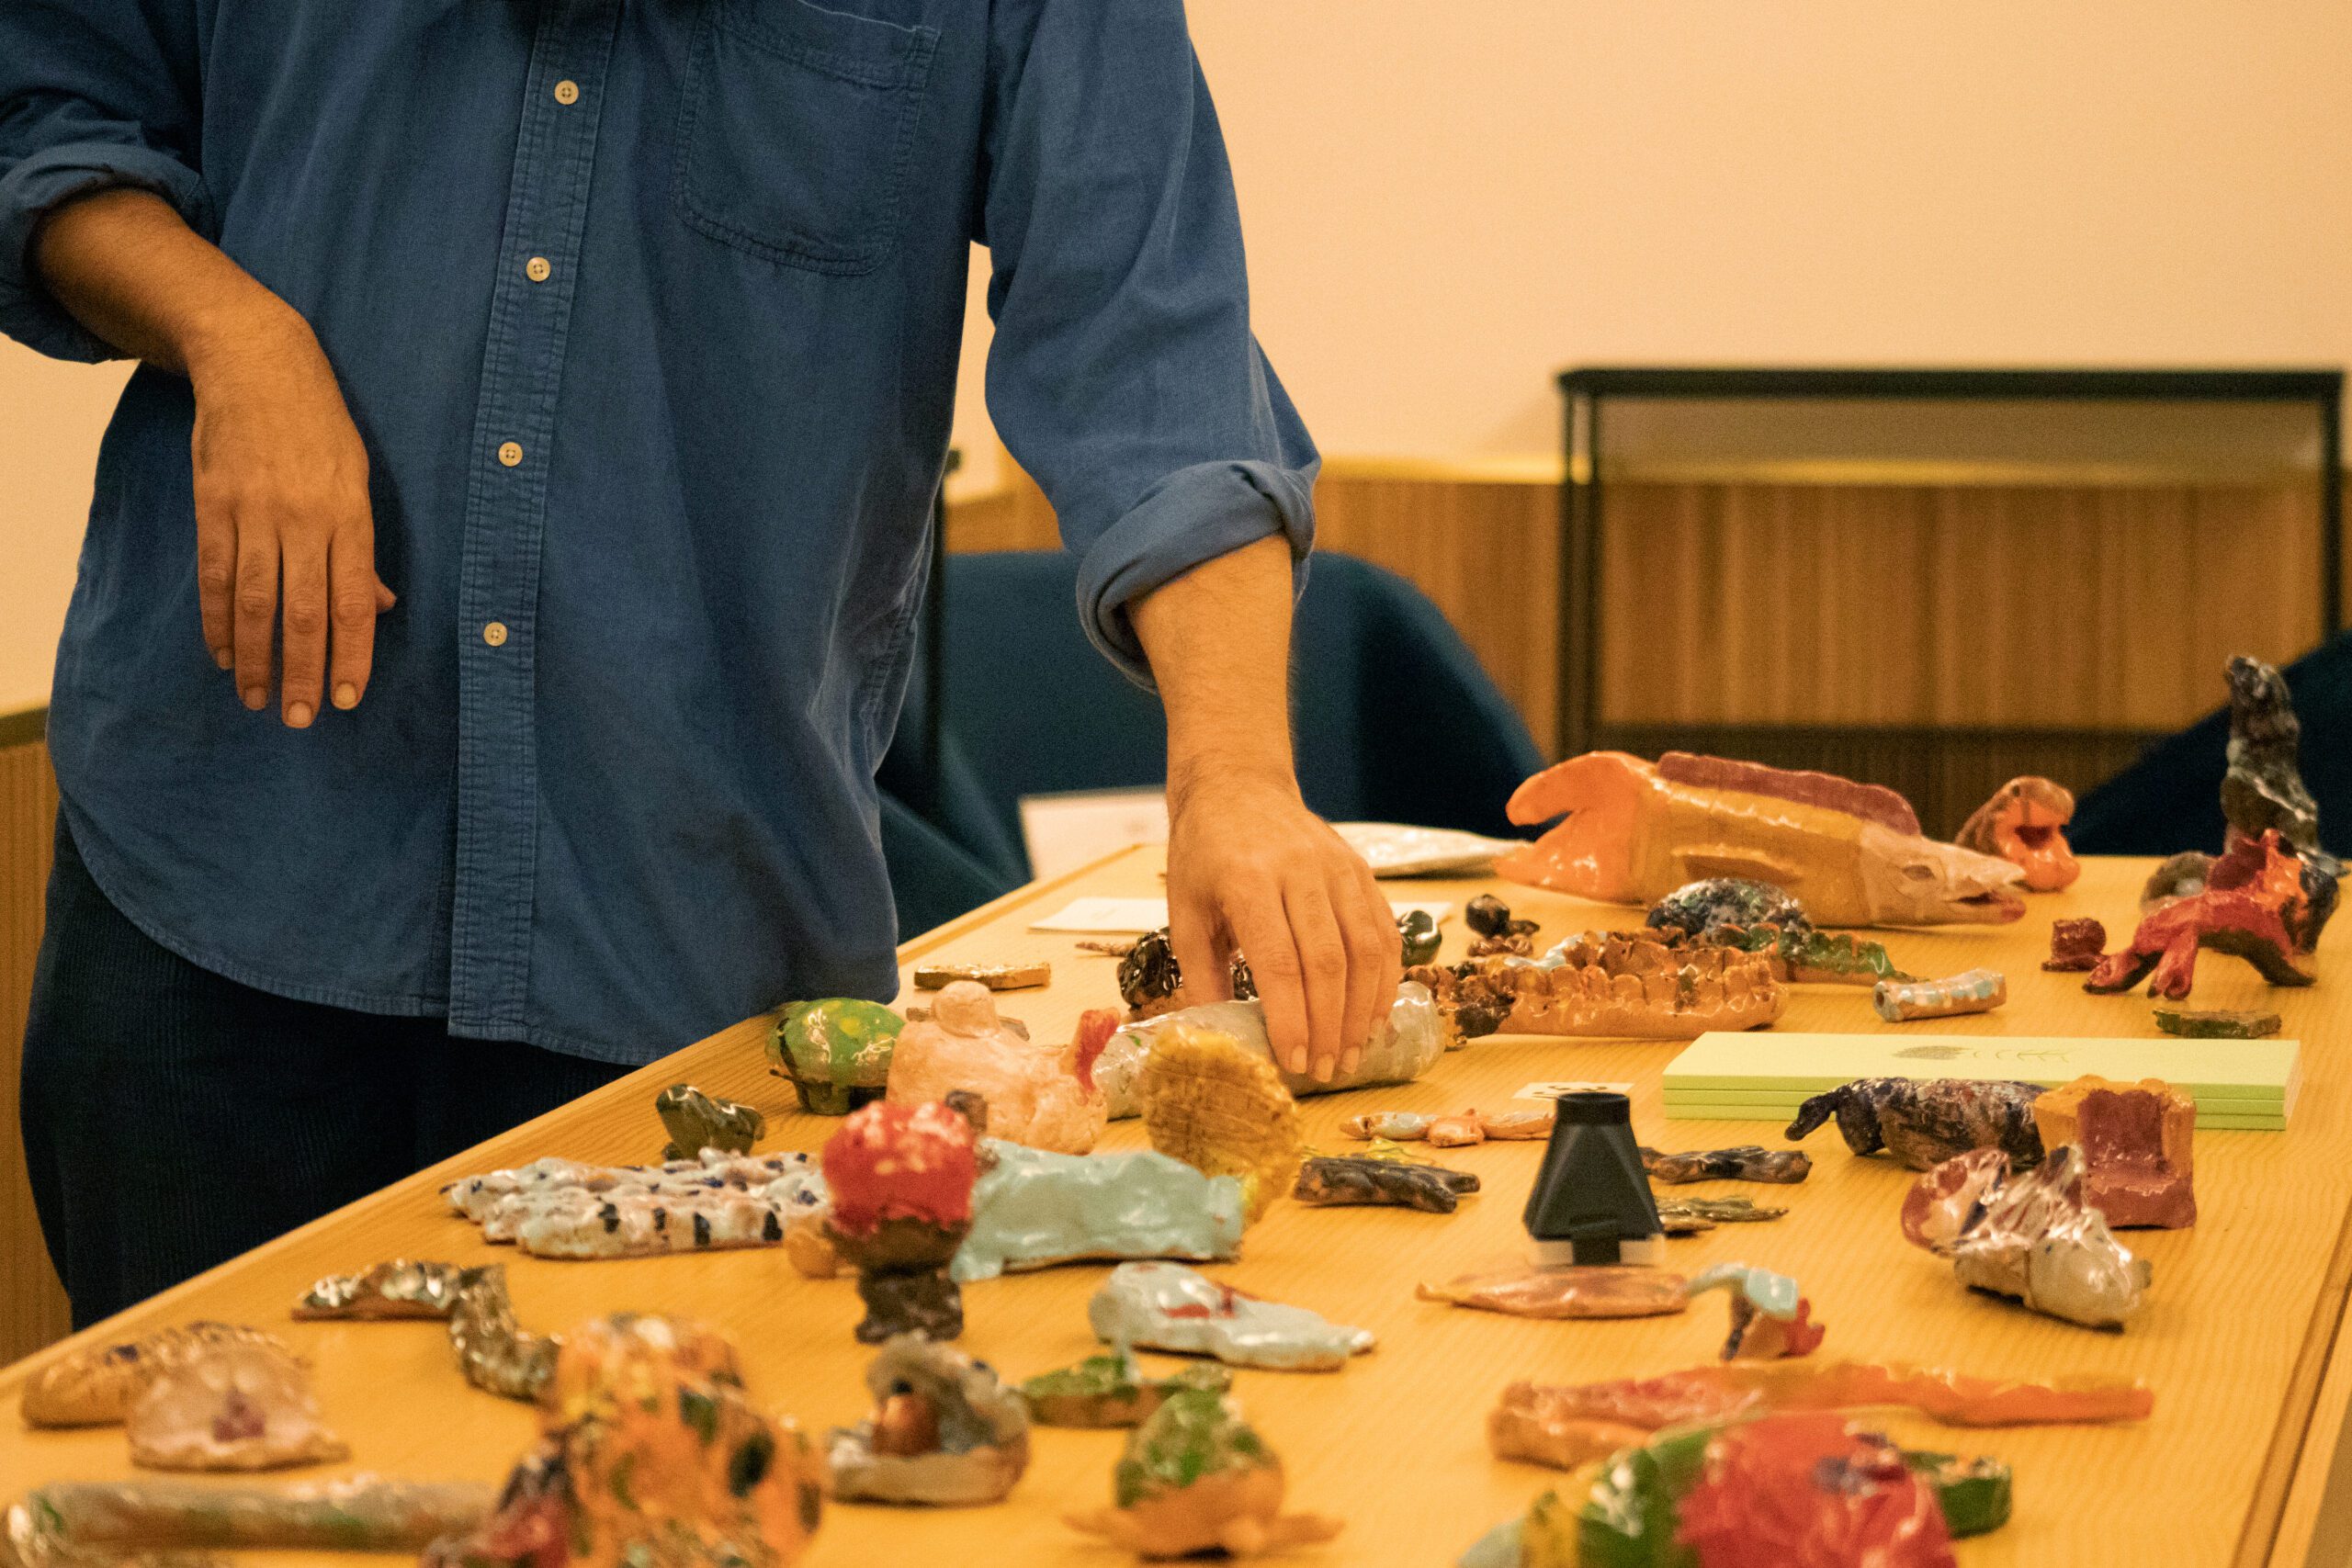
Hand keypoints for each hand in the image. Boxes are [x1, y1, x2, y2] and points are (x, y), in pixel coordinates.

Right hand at [186, 306, 391, 724]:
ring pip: (252, 601)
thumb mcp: (356, 478)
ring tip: (258, 698)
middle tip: (301, 719)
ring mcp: (253, 511)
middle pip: (301, 611)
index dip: (350, 655)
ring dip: (255, 657)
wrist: (256, 362)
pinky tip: (222, 654)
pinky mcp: (213, 503)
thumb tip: (377, 607)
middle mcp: (302, 518)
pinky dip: (216, 620)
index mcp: (348, 515)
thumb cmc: (319, 427)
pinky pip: (213, 574)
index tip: (347, 698)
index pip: (352, 602)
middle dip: (302, 671)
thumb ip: (361, 549)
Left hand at [1163, 767, 1401, 1080]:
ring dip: (1364, 1010)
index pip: (1280, 962)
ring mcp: (1338, 868)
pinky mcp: (1361, 870)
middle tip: (1327, 1071)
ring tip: (1353, 1054)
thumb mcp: (1184, 909)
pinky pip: (1385, 931)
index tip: (1294, 1062)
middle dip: (1331, 1025)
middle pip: (1328, 961)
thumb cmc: (1204, 854)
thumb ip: (1201, 973)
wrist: (1238, 786)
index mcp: (1247, 879)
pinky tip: (1374, 1015)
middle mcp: (1300, 870)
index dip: (1291, 1018)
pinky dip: (1385, 978)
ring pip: (1366, 948)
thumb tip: (1221, 1038)